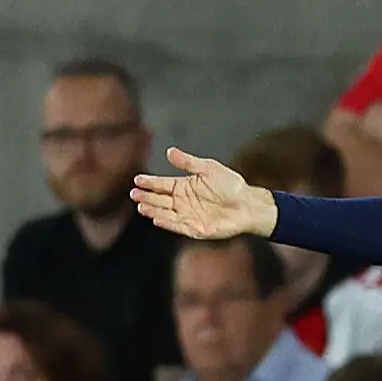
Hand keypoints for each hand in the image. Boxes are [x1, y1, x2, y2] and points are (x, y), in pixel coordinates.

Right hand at [132, 147, 279, 239]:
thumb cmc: (231, 185)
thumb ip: (187, 162)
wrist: (247, 204)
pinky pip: (176, 226)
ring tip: (140, 205)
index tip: (137, 180)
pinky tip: (156, 218)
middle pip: (160, 199)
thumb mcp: (208, 168)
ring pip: (165, 212)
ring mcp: (188, 215)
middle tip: (133, 193)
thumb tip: (169, 151)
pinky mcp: (194, 229)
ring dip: (152, 209)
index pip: (162, 184)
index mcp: (185, 186)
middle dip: (146, 196)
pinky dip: (166, 222)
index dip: (150, 182)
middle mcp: (183, 201)